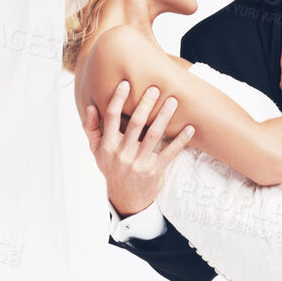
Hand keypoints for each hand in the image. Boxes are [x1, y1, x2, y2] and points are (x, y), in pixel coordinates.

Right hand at [85, 81, 194, 217]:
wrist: (126, 197)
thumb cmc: (112, 168)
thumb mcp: (97, 152)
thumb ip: (92, 129)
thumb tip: (91, 107)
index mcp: (107, 146)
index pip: (111, 117)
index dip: (117, 99)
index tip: (126, 83)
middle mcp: (122, 153)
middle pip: (135, 124)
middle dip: (145, 104)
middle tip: (156, 88)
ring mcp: (139, 163)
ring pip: (154, 135)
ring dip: (164, 117)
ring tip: (173, 101)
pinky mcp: (155, 171)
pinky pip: (170, 153)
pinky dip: (181, 140)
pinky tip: (190, 128)